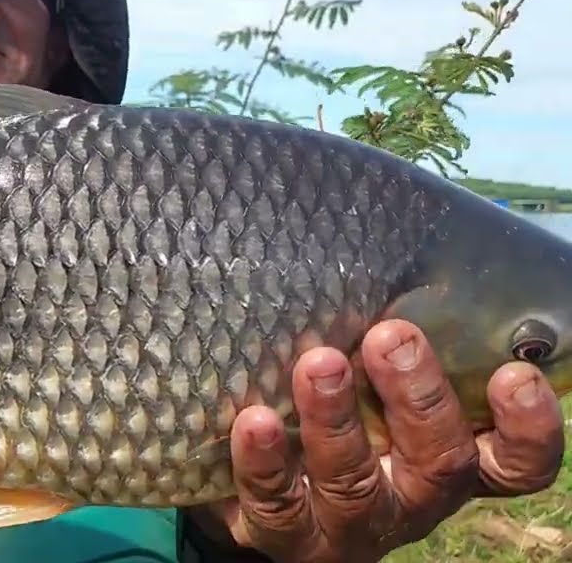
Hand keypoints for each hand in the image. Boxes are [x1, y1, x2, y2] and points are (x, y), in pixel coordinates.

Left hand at [184, 318, 564, 561]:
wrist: (254, 498)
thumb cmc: (327, 417)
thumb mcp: (366, 385)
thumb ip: (382, 346)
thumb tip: (376, 249)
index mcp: (443, 456)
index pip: (513, 459)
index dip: (528, 428)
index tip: (513, 374)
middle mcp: (409, 495)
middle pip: (439, 460)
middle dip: (418, 396)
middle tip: (390, 337)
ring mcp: (349, 523)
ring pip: (356, 481)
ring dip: (337, 420)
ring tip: (317, 365)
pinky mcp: (286, 536)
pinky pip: (278, 503)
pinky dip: (266, 460)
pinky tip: (255, 420)